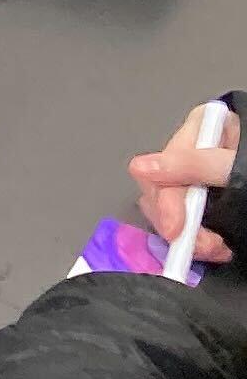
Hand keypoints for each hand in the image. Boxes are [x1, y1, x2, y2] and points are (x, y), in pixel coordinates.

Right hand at [133, 101, 237, 264]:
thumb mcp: (239, 166)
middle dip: (179, 223)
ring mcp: (199, 179)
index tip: (179, 230)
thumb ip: (196, 165)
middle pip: (160, 189)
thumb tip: (142, 168)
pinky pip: (182, 222)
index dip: (166, 198)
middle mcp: (194, 152)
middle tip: (204, 247)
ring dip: (189, 236)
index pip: (163, 163)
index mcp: (204, 130)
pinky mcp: (206, 203)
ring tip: (215, 249)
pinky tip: (216, 246)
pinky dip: (197, 240)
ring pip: (168, 210)